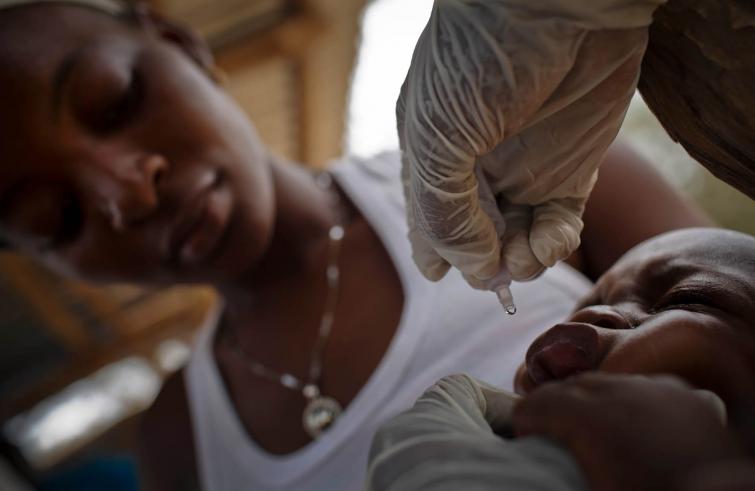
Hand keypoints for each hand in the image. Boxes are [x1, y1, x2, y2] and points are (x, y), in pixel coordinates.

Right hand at [398, 0, 663, 283]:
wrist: (559, 7)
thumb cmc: (478, 63)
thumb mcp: (438, 142)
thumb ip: (443, 213)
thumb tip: (472, 270)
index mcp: (430, 159)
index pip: (427, 222)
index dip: (436, 253)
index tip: (442, 274)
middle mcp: (474, 171)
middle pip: (473, 240)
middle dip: (483, 265)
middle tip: (494, 269)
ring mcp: (522, 172)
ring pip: (516, 242)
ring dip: (520, 261)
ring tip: (524, 254)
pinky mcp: (570, 170)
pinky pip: (559, 225)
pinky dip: (555, 243)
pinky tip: (551, 237)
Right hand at [512, 373, 744, 490]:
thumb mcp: (593, 484)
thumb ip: (566, 458)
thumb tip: (547, 452)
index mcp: (585, 417)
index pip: (537, 404)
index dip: (525, 419)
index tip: (525, 436)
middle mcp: (616, 392)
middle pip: (570, 386)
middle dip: (556, 404)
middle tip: (551, 430)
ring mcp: (652, 389)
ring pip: (608, 382)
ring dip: (594, 399)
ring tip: (593, 426)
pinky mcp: (681, 394)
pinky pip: (643, 387)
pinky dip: (630, 401)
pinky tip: (632, 421)